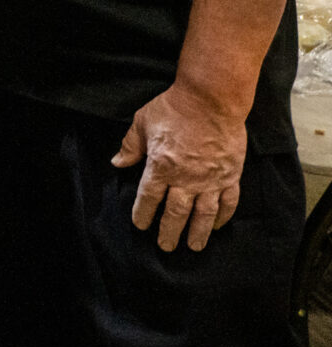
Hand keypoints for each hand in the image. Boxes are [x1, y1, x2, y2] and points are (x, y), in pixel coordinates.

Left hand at [114, 84, 247, 251]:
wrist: (211, 100)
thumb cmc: (174, 108)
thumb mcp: (142, 122)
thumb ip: (131, 146)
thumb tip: (118, 162)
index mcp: (161, 166)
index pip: (149, 197)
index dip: (143, 213)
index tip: (141, 225)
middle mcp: (186, 178)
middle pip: (175, 212)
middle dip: (169, 231)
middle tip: (165, 246)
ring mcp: (210, 179)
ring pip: (202, 214)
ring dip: (197, 232)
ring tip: (193, 246)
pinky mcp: (230, 175)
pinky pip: (228, 202)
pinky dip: (222, 216)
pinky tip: (216, 226)